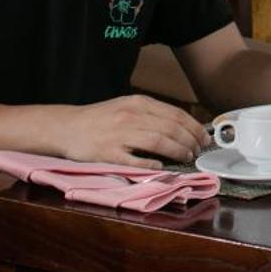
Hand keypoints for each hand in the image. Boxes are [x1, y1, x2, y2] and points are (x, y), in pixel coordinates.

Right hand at [61, 94, 209, 168]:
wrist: (66, 127)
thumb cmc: (100, 118)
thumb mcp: (127, 106)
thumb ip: (151, 113)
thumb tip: (181, 125)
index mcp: (138, 103)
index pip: (176, 114)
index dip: (194, 127)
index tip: (204, 137)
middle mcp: (131, 116)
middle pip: (171, 128)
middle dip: (190, 141)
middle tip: (198, 151)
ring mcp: (119, 135)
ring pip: (159, 142)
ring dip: (178, 151)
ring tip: (187, 158)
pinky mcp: (108, 153)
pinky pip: (136, 161)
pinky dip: (152, 165)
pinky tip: (162, 168)